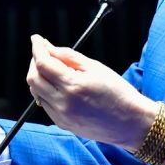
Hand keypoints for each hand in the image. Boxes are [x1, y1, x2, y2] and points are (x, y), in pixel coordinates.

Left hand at [27, 34, 155, 149]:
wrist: (131, 123)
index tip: (37, 40)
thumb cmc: (119, 93)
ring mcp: (61, 116)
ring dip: (38, 77)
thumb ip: (69, 56)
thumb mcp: (96, 67)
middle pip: (33, 78)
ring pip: (36, 92)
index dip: (37, 49)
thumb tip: (48, 48)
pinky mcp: (62, 124)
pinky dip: (45, 91)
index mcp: (74, 86)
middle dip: (34, 62)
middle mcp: (63, 103)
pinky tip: (58, 86)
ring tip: (52, 68)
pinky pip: (45, 104)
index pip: (43, 64)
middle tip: (43, 52)